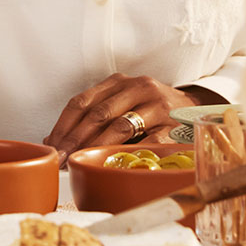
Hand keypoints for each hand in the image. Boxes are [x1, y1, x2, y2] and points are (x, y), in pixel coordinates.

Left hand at [45, 75, 200, 163]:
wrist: (193, 107)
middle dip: (76, 139)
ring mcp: (157, 106)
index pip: (82, 102)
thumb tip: (54, 142)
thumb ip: (93, 116)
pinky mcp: (174, 125)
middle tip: (62, 158)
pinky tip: (116, 164)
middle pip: (98, 114)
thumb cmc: (148, 108)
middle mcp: (137, 88)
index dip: (63, 125)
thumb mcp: (121, 102)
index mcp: (118, 82)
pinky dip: (132, 154)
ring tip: (83, 161)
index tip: (51, 146)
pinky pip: (149, 142)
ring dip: (98, 147)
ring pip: (121, 127)